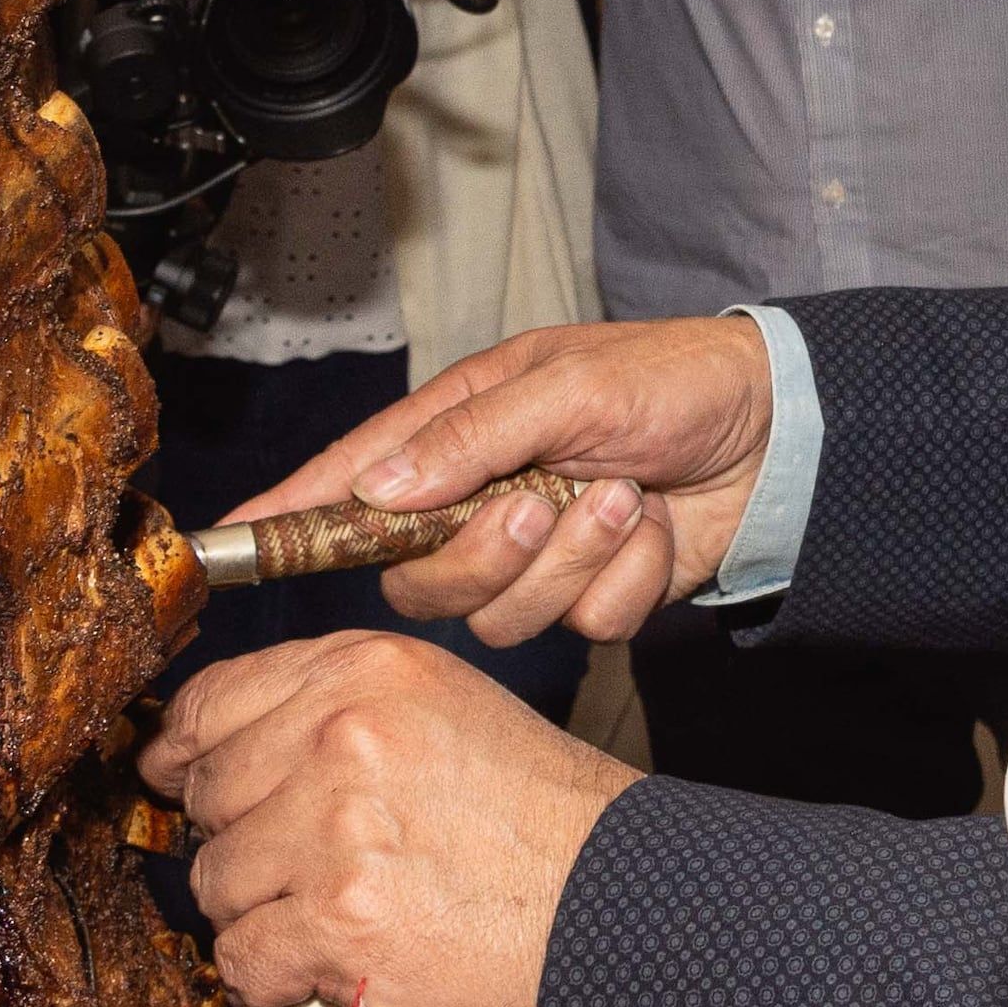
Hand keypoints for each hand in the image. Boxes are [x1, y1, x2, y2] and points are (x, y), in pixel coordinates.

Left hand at [144, 634, 637, 1006]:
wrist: (614, 901)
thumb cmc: (533, 813)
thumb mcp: (439, 707)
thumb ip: (328, 708)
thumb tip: (197, 748)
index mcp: (362, 669)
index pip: (209, 702)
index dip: (186, 755)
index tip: (184, 788)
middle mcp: (343, 733)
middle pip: (207, 796)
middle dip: (239, 843)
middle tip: (301, 871)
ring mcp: (337, 826)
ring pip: (215, 882)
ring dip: (258, 915)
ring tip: (330, 920)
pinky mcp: (341, 920)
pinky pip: (241, 957)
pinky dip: (270, 979)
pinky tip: (323, 969)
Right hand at [219, 314, 779, 646]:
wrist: (775, 428)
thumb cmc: (669, 380)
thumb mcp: (566, 385)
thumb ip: (471, 439)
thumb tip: (378, 490)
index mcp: (460, 433)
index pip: (352, 479)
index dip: (291, 513)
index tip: (232, 542)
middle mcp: (483, 500)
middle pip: (420, 578)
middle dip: (482, 555)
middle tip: (541, 502)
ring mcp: (537, 556)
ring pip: (501, 615)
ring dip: (572, 559)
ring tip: (625, 497)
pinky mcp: (592, 596)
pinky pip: (582, 626)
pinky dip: (627, 580)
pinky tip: (656, 529)